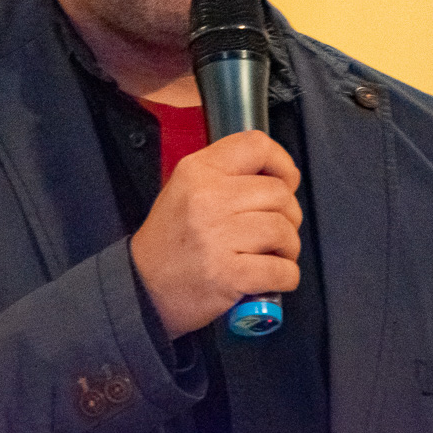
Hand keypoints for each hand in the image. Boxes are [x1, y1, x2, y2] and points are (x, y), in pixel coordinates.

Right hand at [129, 130, 301, 338]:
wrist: (144, 287)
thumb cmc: (170, 241)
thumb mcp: (185, 189)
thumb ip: (226, 175)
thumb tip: (277, 176)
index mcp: (198, 172)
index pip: (257, 145)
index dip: (282, 164)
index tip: (285, 181)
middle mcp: (208, 198)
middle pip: (279, 193)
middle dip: (288, 216)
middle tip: (274, 231)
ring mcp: (218, 237)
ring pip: (283, 230)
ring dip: (288, 248)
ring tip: (271, 255)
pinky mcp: (229, 274)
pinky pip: (282, 270)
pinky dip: (285, 276)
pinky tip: (269, 277)